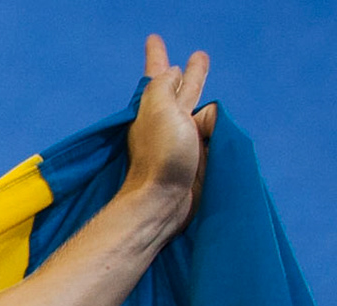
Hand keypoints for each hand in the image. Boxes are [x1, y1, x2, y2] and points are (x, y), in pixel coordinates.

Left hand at [122, 35, 216, 227]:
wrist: (164, 201)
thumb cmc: (160, 156)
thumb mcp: (159, 110)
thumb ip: (164, 86)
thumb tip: (173, 74)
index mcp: (155, 105)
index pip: (159, 73)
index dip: (157, 55)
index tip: (153, 39)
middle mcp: (168, 118)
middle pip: (185, 87)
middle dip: (192, 72)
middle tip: (199, 57)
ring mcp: (185, 137)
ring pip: (205, 110)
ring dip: (208, 106)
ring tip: (209, 90)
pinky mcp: (199, 155)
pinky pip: (214, 132)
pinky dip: (217, 128)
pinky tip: (217, 125)